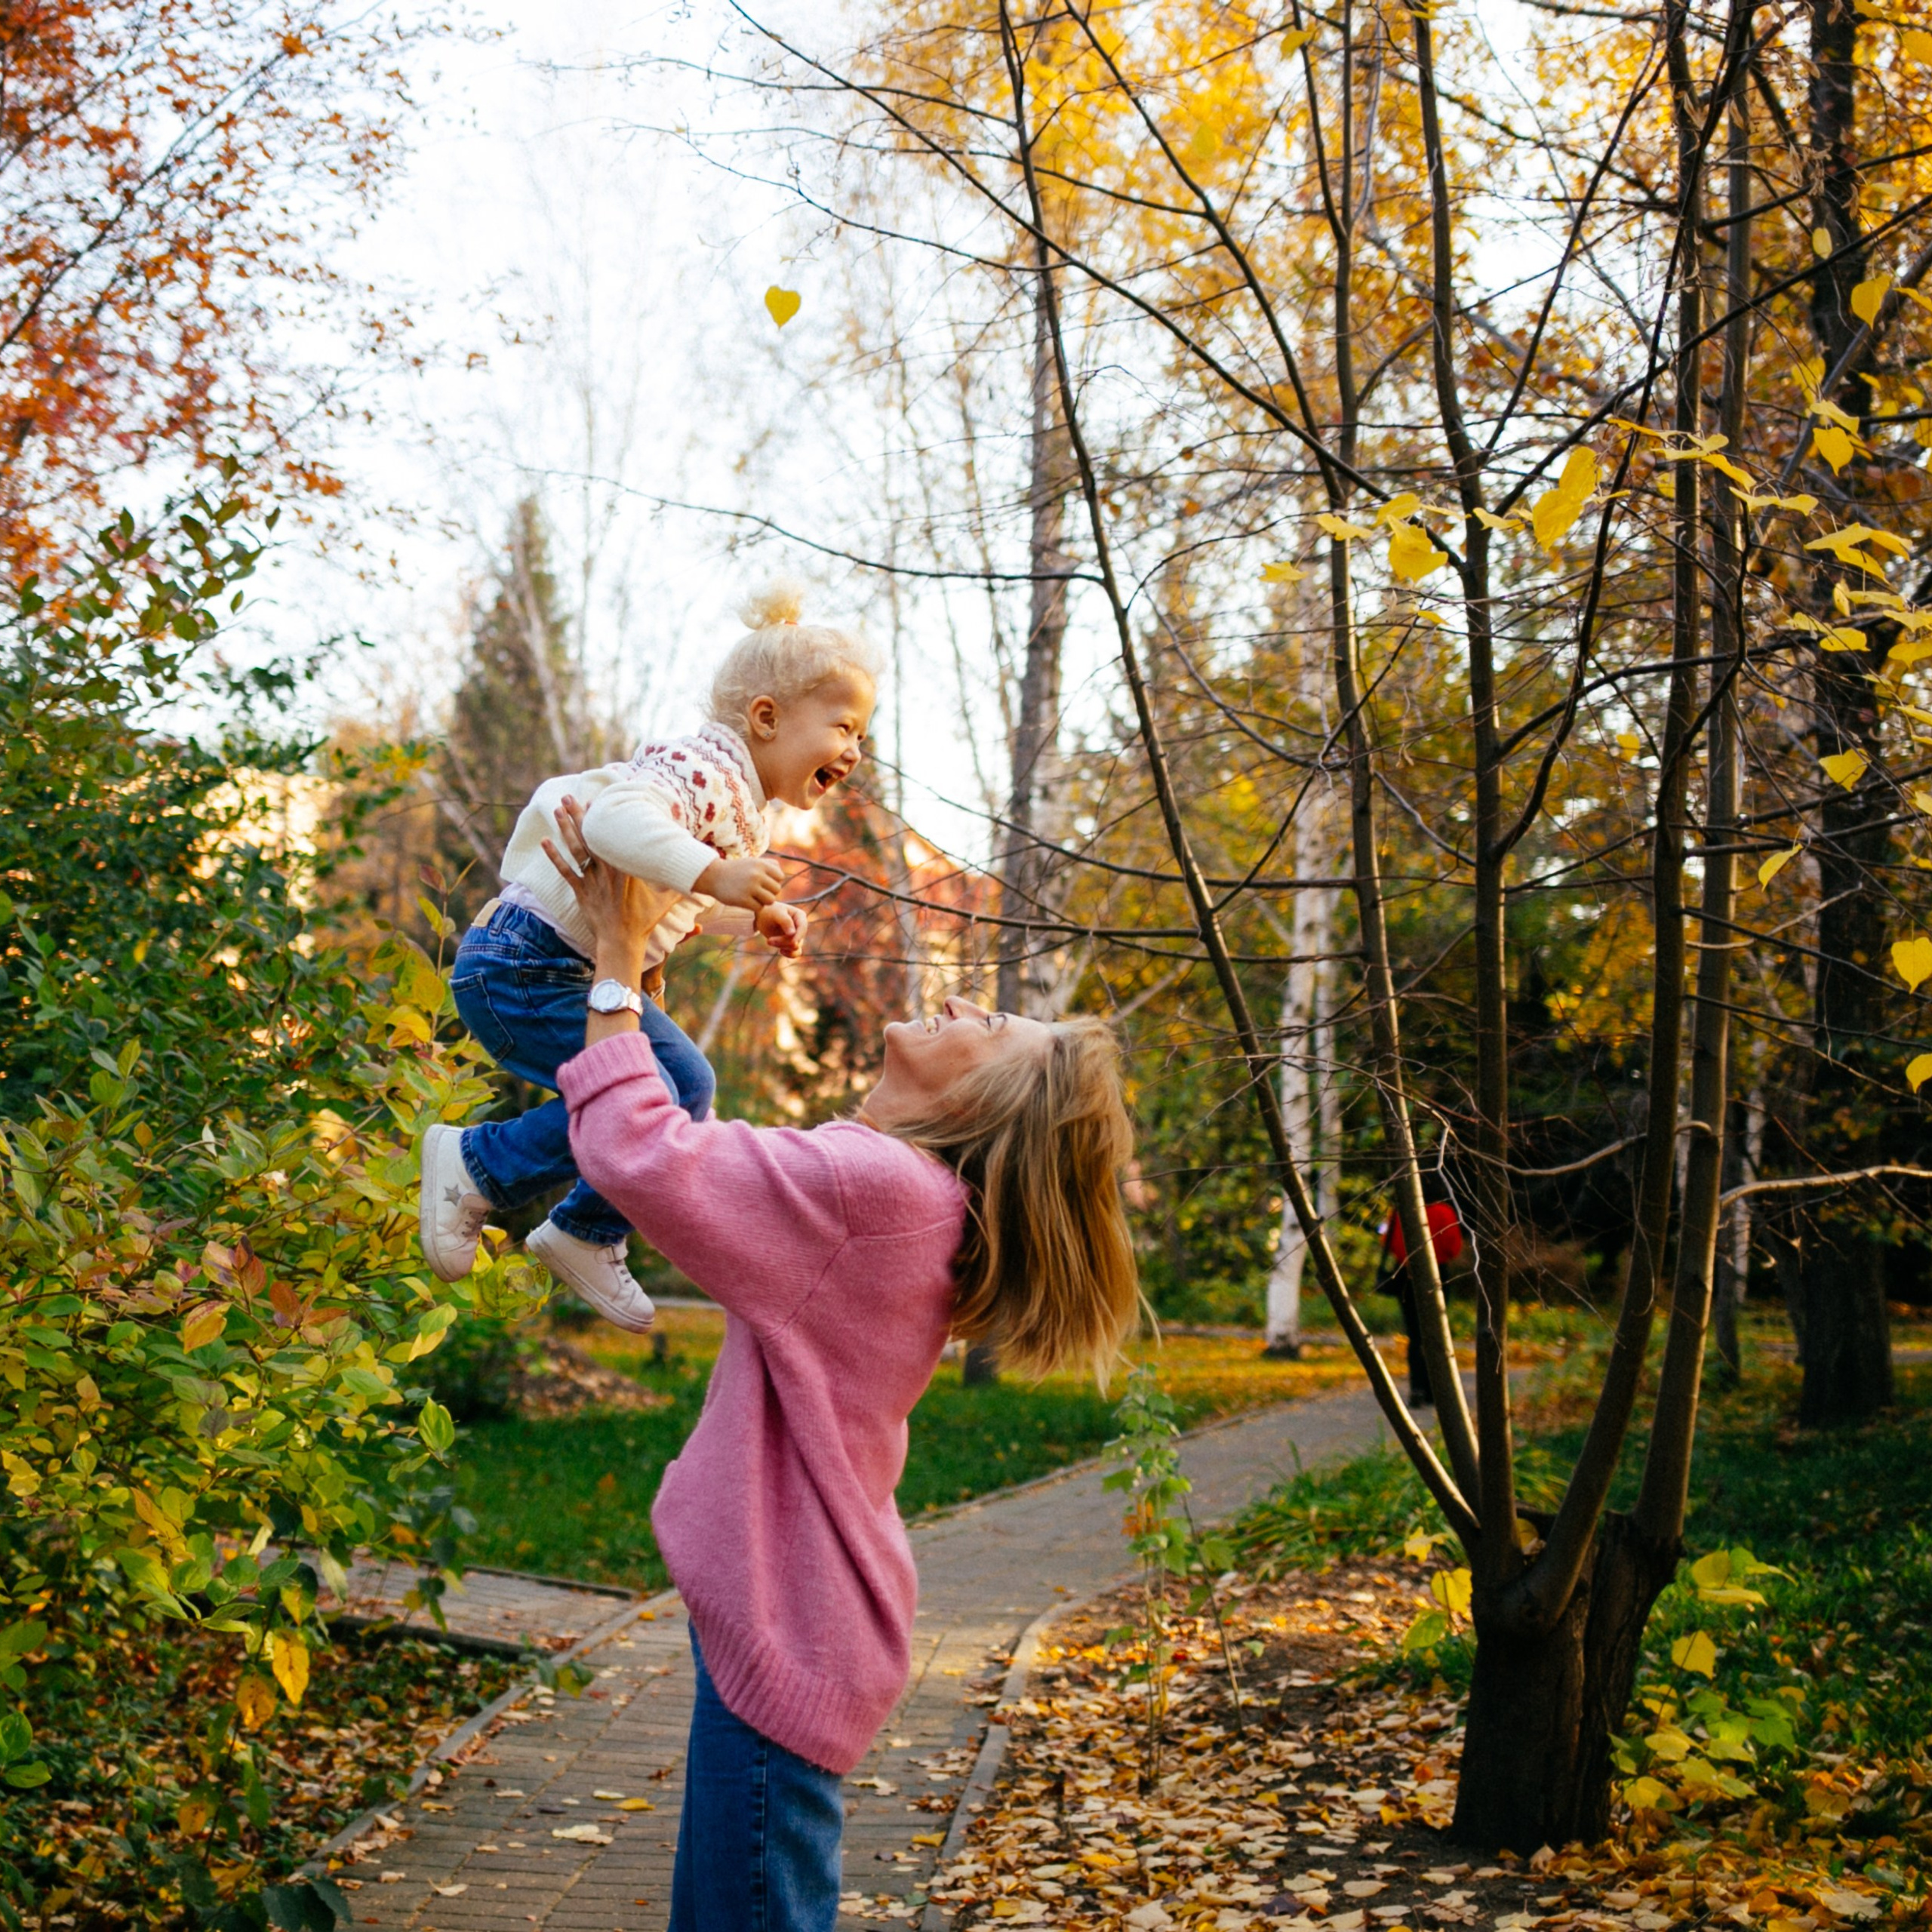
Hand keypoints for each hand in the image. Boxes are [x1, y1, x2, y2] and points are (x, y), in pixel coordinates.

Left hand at [541, 796, 674, 990]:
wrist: (622, 942)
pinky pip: (565, 871)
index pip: (612, 838)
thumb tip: (700, 875)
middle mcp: (607, 870)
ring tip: (558, 809)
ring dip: (566, 828)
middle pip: (591, 837)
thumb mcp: (666, 901)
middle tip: (569, 796)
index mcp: (626, 868)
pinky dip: (554, 857)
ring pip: (576, 849)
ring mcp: (592, 881)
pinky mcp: (581, 892)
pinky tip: (545, 842)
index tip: (596, 800)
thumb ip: (679, 884)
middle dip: (579, 815)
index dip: (602, 819)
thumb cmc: (644, 921)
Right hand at [696, 853, 785, 909]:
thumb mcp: (753, 862)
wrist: (713, 876)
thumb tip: (783, 876)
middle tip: (758, 891)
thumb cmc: (737, 870)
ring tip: (754, 897)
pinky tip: (747, 902)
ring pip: (770, 900)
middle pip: (777, 890)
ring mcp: (750, 888)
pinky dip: (755, 907)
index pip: (780, 877)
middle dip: (769, 892)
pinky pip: (759, 908)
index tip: (764, 882)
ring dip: (764, 901)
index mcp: (760, 864)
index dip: (774, 881)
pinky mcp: (743, 900)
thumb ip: (769, 865)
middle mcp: (756, 875)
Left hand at [756, 902, 807, 957]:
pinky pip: (795, 953)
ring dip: (781, 946)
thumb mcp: (776, 914)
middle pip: (797, 939)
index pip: (802, 928)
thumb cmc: (769, 911)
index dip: (798, 936)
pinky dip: (788, 954)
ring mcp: (797, 936)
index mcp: (800, 916)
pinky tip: (780, 951)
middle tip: (768, 941)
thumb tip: (793, 934)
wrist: (762, 917)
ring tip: (769, 941)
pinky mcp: (792, 943)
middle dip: (783, 941)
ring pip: (795, 947)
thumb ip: (785, 921)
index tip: (792, 943)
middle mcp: (801, 927)